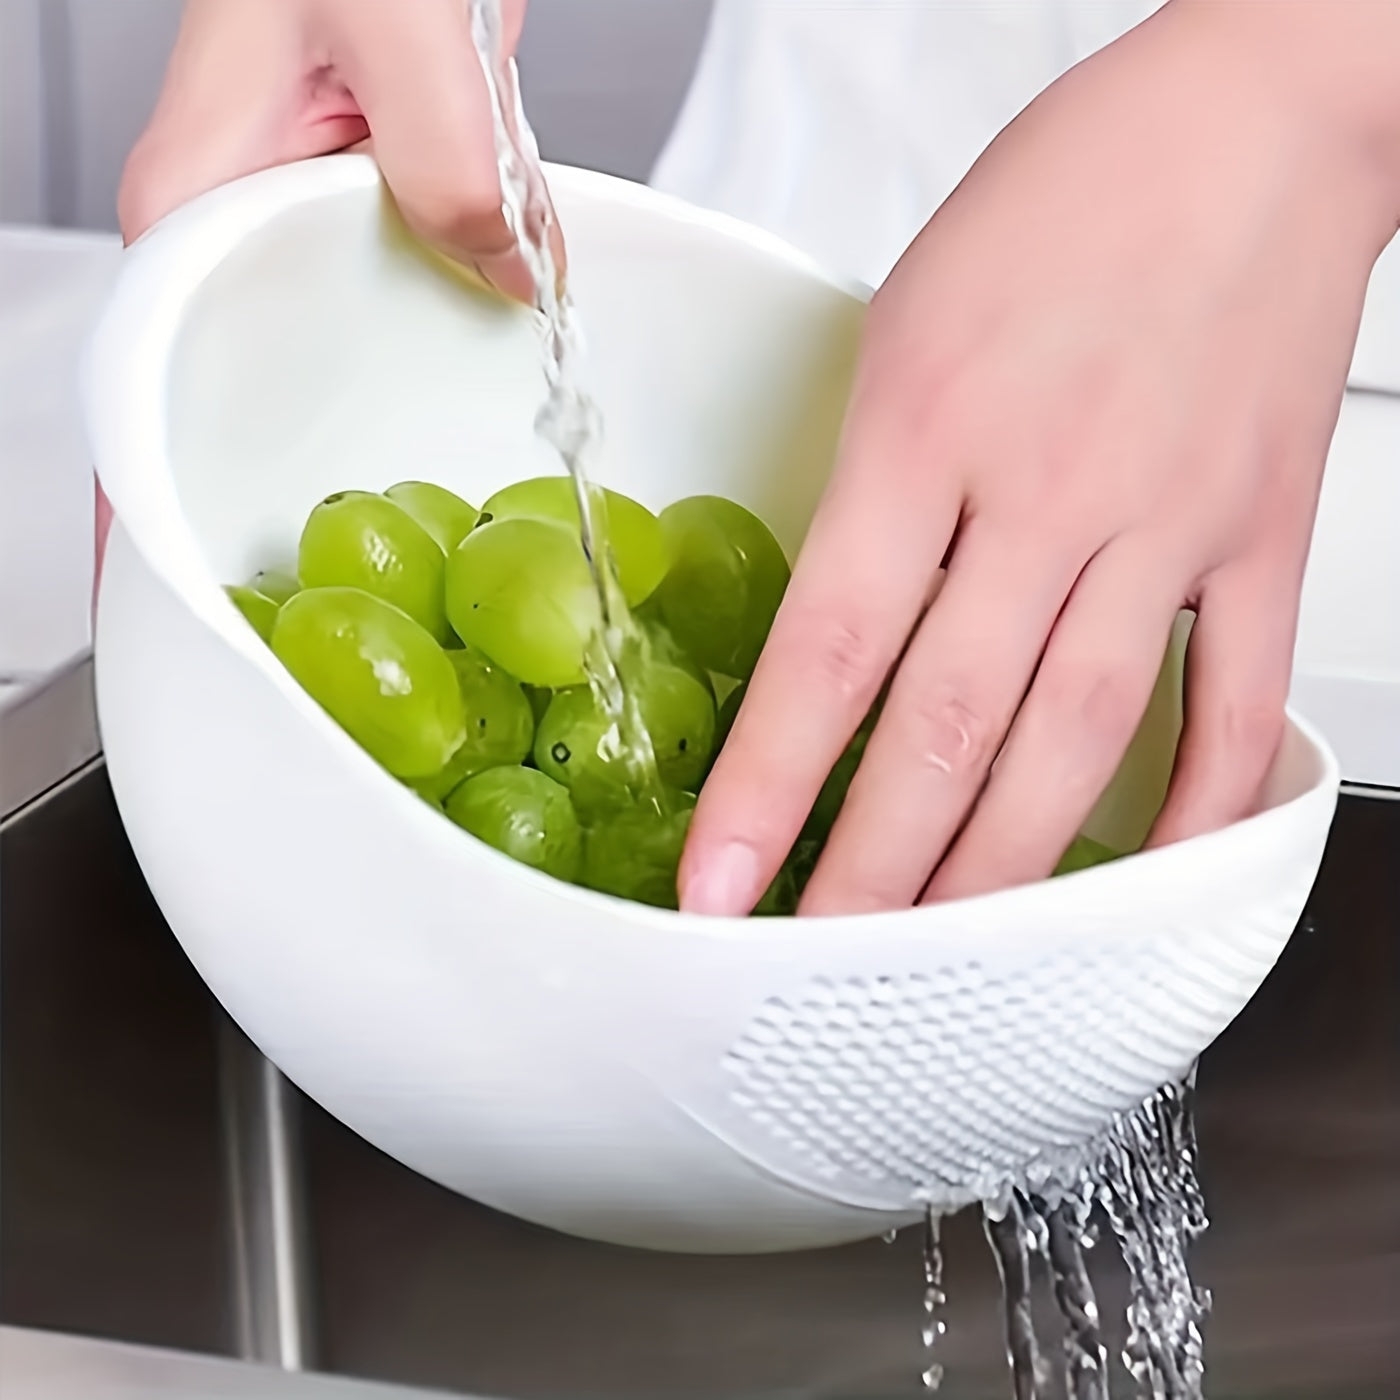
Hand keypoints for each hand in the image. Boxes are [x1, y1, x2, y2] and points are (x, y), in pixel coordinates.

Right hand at [98, 0, 548, 582]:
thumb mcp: (407, 38)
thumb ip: (450, 177)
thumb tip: (505, 283)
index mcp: (199, 198)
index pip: (150, 384)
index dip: (153, 503)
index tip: (175, 594)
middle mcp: (237, 212)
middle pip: (245, 381)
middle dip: (290, 473)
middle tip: (343, 564)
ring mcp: (304, 203)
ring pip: (334, 334)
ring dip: (391, 393)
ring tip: (435, 484)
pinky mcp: (370, 183)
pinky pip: (404, 274)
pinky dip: (455, 306)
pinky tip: (501, 346)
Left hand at [683, 0, 1399, 915]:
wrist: (1257, 116)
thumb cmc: (1067, 198)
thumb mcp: (909, 318)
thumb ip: (876, 486)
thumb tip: (842, 633)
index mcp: (928, 426)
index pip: (829, 650)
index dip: (767, 786)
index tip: (719, 885)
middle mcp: (1048, 488)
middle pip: (945, 726)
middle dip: (871, 868)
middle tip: (817, 961)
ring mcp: (1168, 520)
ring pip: (1074, 739)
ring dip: (999, 869)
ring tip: (938, 955)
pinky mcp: (1266, 533)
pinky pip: (1234, 699)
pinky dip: (1195, 804)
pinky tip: (1140, 879)